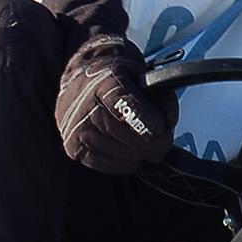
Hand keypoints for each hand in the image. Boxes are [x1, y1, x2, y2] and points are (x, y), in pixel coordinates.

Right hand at [55, 34, 177, 173]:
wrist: (83, 81)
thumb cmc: (116, 81)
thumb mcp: (142, 76)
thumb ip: (161, 96)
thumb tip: (167, 122)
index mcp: (105, 82)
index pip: (123, 103)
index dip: (142, 118)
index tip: (159, 128)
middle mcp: (86, 106)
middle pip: (123, 133)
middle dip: (151, 143)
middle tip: (164, 143)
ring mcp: (76, 128)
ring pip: (117, 151)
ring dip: (140, 154)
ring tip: (149, 148)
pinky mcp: (73, 147)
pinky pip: (105, 164)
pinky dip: (124, 164)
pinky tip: (133, 156)